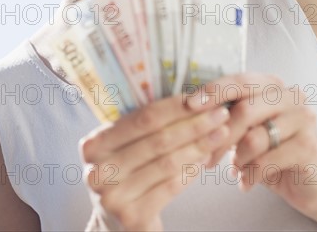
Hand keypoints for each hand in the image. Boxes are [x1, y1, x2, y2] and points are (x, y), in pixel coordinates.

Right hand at [80, 94, 229, 231]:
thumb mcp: (124, 146)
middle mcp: (99, 170)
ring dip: (199, 146)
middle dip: (195, 124)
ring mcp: (113, 196)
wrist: (115, 222)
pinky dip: (191, 171)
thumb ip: (143, 125)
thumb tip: (190, 97)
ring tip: (219, 135)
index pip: (144, 118)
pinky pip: (170, 187)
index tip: (205, 99)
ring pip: (167, 163)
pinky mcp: (132, 217)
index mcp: (95, 144)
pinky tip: (204, 159)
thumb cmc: (127, 172)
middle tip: (221, 115)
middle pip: (158, 140)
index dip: (177, 107)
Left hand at [186, 74, 316, 218]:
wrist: (309, 184)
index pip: (239, 81)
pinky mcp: (308, 145)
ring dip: (237, 159)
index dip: (213, 91)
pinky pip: (266, 161)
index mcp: (273, 85)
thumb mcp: (246, 129)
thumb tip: (191, 110)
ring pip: (254, 138)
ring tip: (235, 169)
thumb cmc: (271, 152)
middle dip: (220, 136)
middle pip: (244, 109)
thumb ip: (228, 116)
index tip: (189, 105)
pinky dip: (250, 174)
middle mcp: (291, 95)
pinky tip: (246, 182)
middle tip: (205, 158)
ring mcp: (303, 118)